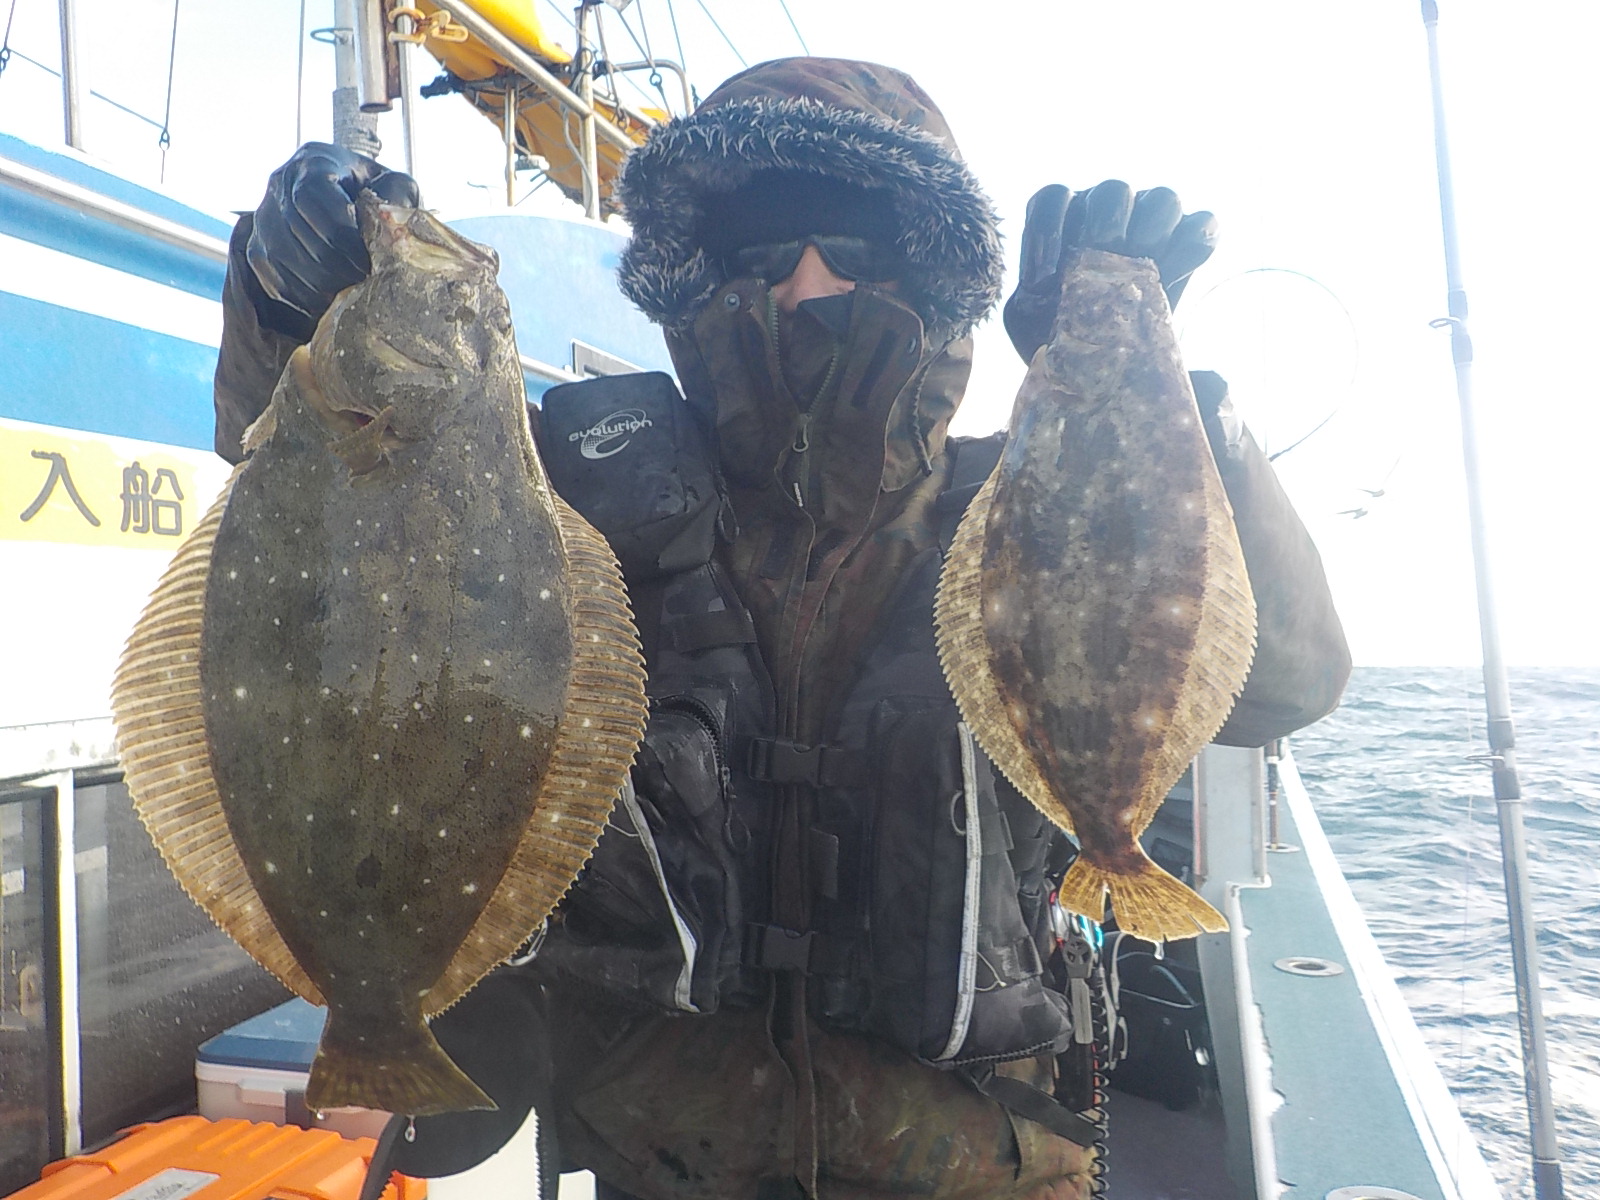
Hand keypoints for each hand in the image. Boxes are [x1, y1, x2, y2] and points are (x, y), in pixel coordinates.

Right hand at [245, 142, 419, 339]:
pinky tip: (327, 301)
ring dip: (316, 282)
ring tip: (348, 293)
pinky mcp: (258, 246)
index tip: (365, 261)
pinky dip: (299, 294)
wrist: (349, 206)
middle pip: (296, 229)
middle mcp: (280, 182)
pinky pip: (271, 276)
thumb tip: (389, 217)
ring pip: (280, 255)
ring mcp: (264, 214)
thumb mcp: (396, 185)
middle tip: (361, 283)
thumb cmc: (376, 195)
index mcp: (315, 160)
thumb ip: (398, 193)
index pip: (312, 194)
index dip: (338, 233)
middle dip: (332, 264)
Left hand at [1003, 181, 1217, 363]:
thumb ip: (1028, 304)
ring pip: (1162, 200)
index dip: (1046, 231)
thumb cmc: (1060, 335)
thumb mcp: (1032, 323)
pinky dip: (1194, 243)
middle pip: (1113, 193)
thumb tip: (1040, 305)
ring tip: (1141, 268)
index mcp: (1065, 222)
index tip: (1043, 281)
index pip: (1053, 200)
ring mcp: (1150, 223)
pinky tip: (1173, 274)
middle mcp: (1108, 213)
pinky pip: (1203, 225)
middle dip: (1107, 223)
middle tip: (1100, 261)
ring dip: (1152, 229)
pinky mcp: (1186, 241)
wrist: (1104, 365)